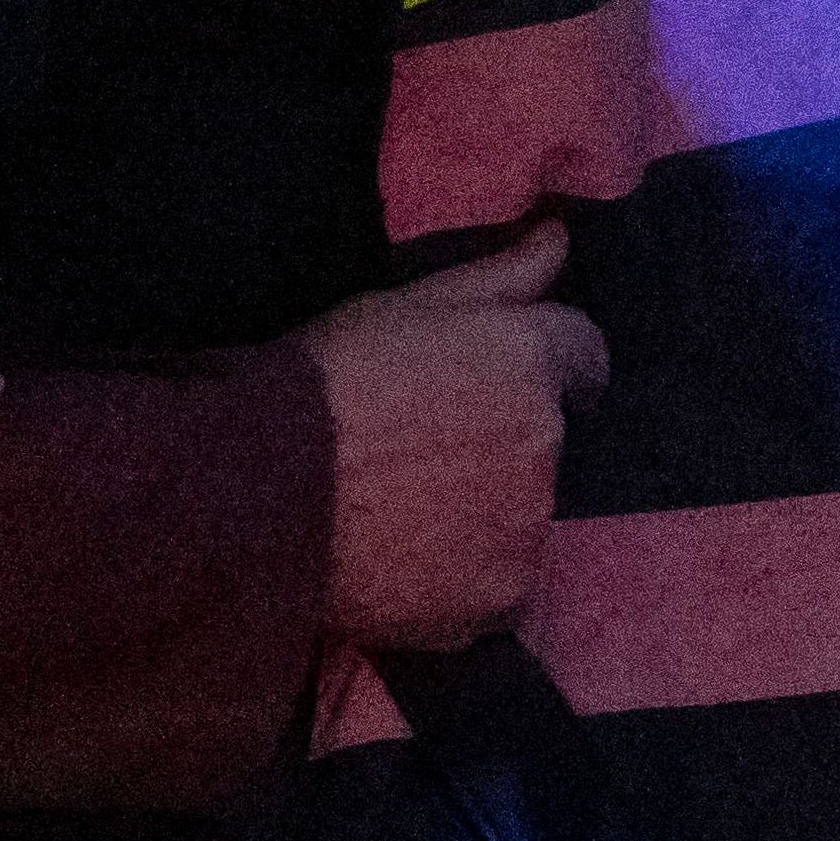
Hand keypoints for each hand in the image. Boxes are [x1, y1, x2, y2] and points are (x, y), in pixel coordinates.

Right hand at [289, 223, 606, 652]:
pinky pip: (497, 586)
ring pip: (523, 518)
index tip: (483, 388)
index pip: (584, 358)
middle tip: (420, 450)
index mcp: (528, 359)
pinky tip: (401, 560)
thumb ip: (498, 275)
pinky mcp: (500, 603)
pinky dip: (463, 578)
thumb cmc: (321, 382)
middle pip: (548, 443)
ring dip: (486, 515)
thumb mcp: (400, 305)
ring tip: (400, 510)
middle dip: (504, 445)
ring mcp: (528, 532)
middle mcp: (547, 445)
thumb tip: (561, 237)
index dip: (534, 370)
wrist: (256, 492)